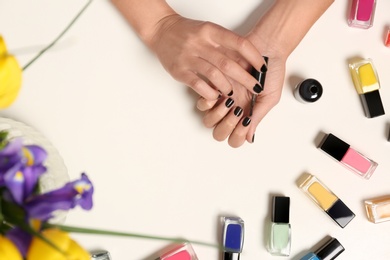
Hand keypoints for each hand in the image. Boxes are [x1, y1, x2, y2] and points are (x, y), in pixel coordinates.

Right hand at [149, 14, 266, 99]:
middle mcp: (200, 43)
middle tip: (256, 87)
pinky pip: (197, 84)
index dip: (254, 57)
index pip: (239, 43)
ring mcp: (188, 57)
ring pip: (214, 75)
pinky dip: (209, 92)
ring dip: (227, 87)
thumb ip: (225, 44)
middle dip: (245, 78)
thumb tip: (247, 62)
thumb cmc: (188, 32)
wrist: (161, 30)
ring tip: (232, 94)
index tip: (263, 68)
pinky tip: (215, 96)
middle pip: (228, 63)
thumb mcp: (209, 31)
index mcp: (211, 31)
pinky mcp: (179, 70)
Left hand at [197, 41, 286, 147]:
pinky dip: (207, 102)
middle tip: (237, 111)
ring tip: (229, 101)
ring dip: (218, 115)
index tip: (245, 122)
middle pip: (219, 133)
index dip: (237, 136)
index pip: (234, 139)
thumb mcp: (269, 97)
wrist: (265, 48)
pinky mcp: (212, 86)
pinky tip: (218, 95)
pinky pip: (201, 102)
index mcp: (246, 115)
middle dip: (227, 126)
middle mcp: (232, 110)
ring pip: (208, 121)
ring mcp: (222, 99)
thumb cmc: (271, 71)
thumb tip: (249, 139)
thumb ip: (258, 117)